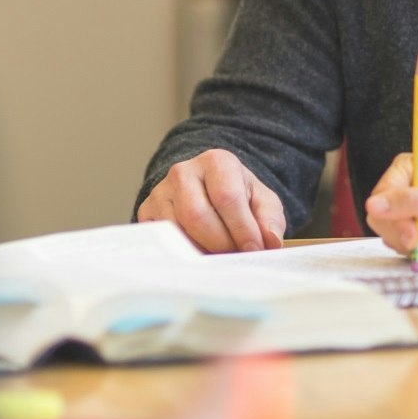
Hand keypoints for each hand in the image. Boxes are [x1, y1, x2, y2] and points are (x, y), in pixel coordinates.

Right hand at [136, 150, 285, 252]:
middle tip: (235, 257)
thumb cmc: (237, 196)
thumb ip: (270, 219)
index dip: (242, 229)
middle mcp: (183, 172)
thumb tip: (270, 241)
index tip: (254, 250)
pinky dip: (182, 254)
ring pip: (177, 230)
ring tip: (219, 257)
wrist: (207, 188)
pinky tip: (198, 256)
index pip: (227, 197)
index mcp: (216, 161)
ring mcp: (161, 192)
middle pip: (198, 216)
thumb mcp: (262, 201)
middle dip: (221, 243)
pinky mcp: (146, 212)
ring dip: (201, 251)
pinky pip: (161, 240)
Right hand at [365, 153, 417, 260]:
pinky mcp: (412, 235)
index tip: (412, 235)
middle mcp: (402, 191)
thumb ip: (408, 202)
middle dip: (409, 237)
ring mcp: (406, 215)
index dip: (393, 218)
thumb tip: (371, 205)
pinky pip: (404, 250)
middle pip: (381, 220)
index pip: (381, 196)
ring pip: (392, 238)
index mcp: (407, 170)